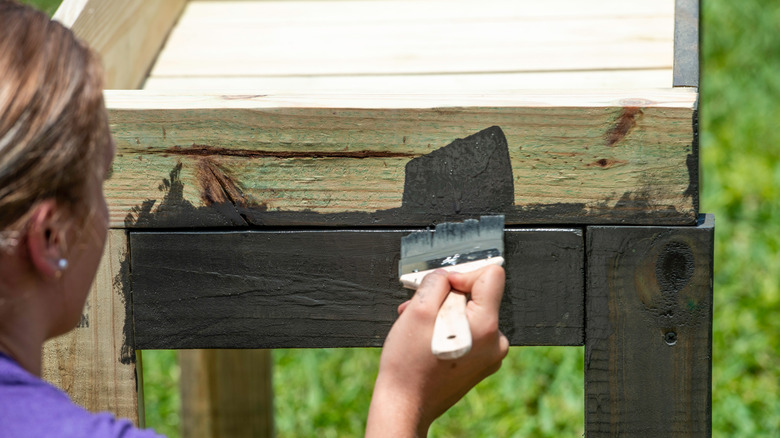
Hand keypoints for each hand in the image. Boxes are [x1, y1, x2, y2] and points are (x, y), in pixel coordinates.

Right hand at [365, 265, 508, 436]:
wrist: (405, 405)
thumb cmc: (408, 364)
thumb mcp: (417, 310)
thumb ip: (437, 282)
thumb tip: (448, 275)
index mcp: (486, 326)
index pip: (492, 275)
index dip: (463, 274)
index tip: (442, 288)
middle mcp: (495, 341)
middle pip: (478, 296)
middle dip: (446, 297)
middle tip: (418, 310)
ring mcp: (490, 356)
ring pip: (470, 314)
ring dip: (442, 313)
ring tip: (418, 328)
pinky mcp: (480, 364)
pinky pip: (469, 333)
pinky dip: (448, 329)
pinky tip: (426, 340)